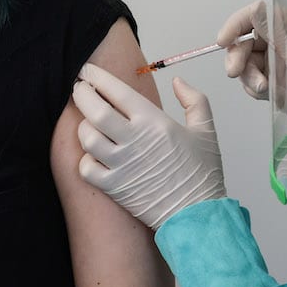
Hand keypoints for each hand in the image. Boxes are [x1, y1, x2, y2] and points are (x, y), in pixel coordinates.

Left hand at [73, 63, 225, 230]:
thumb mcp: (206, 130)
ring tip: (87, 121)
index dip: (97, 77)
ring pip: (87, 138)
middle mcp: (134, 141)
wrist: (198, 215)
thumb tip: (177, 81)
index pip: (116, 91)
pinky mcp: (114, 188)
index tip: (88, 71)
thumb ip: (194, 100)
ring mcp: (122, 165)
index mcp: (154, 122)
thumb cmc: (202, 174)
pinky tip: (93, 154)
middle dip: (82, 94)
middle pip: (94, 110)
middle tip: (79, 89)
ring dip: (82, 126)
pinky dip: (84, 159)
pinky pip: (86, 169)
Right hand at [217, 0, 286, 122]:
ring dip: (248, 76)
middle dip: (237, 56)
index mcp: (286, 24)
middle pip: (242, 41)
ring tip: (263, 87)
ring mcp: (270, 60)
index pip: (253, 16)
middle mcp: (275, 39)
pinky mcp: (267, 80)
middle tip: (234, 71)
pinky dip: (253, 88)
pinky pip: (248, 81)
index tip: (224, 40)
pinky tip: (268, 92)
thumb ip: (275, 28)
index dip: (235, 25)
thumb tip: (255, 8)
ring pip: (242, 63)